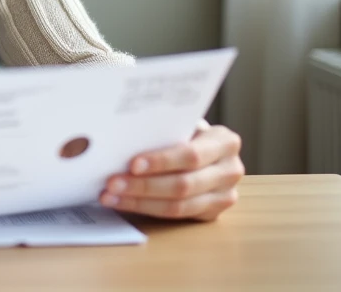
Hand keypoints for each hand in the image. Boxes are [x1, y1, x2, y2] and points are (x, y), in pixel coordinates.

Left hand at [99, 123, 243, 220]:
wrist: (207, 150)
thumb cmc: (186, 132)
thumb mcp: (182, 124)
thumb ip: (164, 129)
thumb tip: (121, 135)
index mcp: (225, 142)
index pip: (191, 155)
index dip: (162, 161)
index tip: (132, 164)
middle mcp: (230, 170)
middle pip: (184, 184)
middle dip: (143, 185)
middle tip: (112, 183)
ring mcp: (225, 196)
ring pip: (178, 206)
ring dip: (139, 201)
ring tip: (110, 196)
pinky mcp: (212, 214)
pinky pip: (175, 216)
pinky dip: (145, 209)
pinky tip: (123, 202)